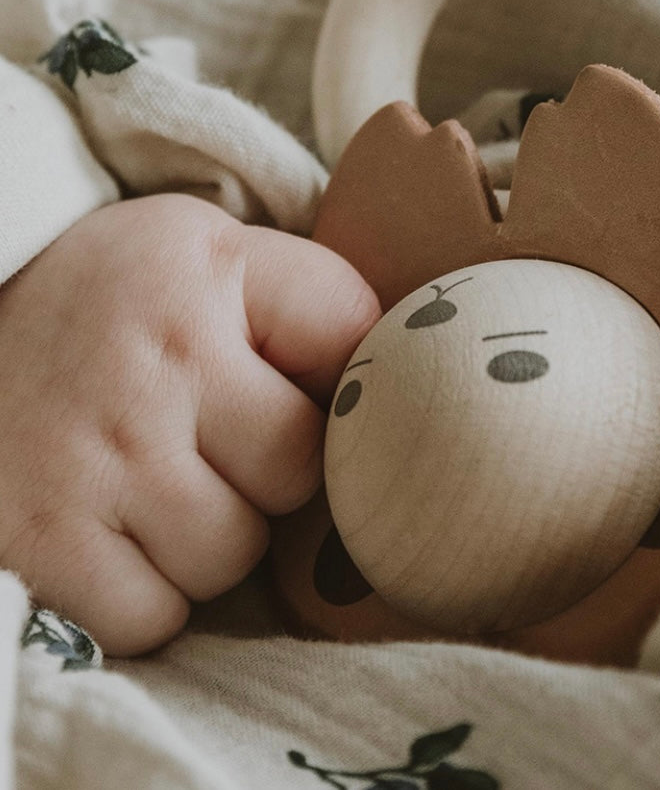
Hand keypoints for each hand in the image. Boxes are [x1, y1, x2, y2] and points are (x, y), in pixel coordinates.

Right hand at [0, 195, 378, 654]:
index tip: (297, 381)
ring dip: (211, 538)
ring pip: (232, 554)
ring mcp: (94, 458)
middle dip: (270, 471)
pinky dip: (148, 595)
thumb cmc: (117, 302)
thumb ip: (311, 299)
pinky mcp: (40, 543)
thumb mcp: (213, 253)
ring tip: (157, 481)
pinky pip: (155, 615)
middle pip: (298, 472)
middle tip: (211, 438)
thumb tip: (411, 379)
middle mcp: (154, 361)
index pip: (349, 339)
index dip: (336, 381)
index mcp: (207, 269)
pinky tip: (116, 533)